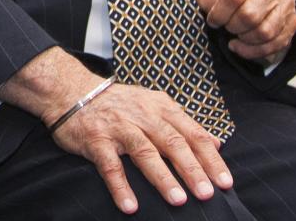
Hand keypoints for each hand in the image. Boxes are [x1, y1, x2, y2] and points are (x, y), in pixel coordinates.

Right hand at [0, 48, 232, 214]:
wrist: (70, 91)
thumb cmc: (117, 103)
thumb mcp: (154, 104)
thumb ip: (183, 124)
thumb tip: (215, 143)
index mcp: (160, 108)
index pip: (192, 133)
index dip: (210, 158)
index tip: (225, 182)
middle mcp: (142, 115)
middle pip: (172, 142)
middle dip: (192, 169)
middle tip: (207, 193)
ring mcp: (118, 126)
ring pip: (144, 152)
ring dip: (162, 177)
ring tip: (177, 200)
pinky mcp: (95, 139)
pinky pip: (110, 165)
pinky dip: (120, 186)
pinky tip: (130, 206)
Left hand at [189, 0, 295, 63]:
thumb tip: (212, 7)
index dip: (218, 13)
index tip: (213, 19)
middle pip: (250, 15)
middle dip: (232, 26)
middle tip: (226, 25)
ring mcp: (286, 2)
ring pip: (265, 32)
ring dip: (245, 39)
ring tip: (235, 34)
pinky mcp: (292, 20)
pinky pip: (277, 43)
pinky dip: (256, 51)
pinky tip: (243, 46)